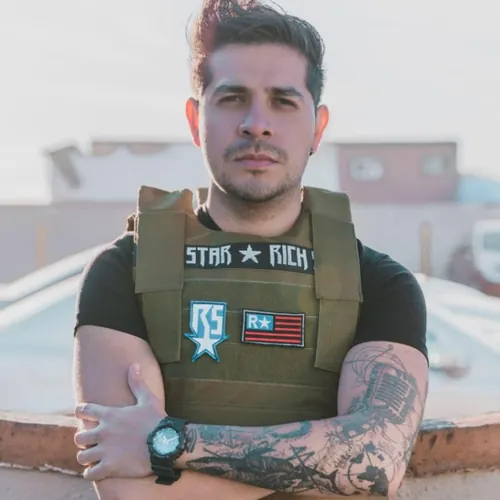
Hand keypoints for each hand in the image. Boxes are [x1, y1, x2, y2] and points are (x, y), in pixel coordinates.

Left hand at [74, 364, 166, 481]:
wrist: (166, 443)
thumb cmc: (156, 420)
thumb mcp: (148, 398)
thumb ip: (137, 383)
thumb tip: (133, 365)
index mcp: (110, 415)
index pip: (84, 410)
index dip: (81, 411)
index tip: (81, 413)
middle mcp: (103, 432)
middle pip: (79, 437)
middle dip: (83, 439)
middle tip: (91, 441)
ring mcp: (105, 451)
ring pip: (82, 456)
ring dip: (87, 457)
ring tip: (93, 457)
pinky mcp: (110, 467)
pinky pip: (90, 473)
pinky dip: (91, 473)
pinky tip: (96, 471)